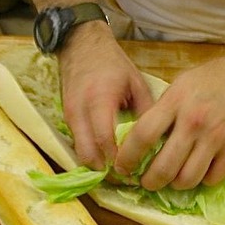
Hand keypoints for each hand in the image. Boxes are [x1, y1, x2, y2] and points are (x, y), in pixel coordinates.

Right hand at [59, 22, 153, 169]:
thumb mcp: (136, 82)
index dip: (118, 161)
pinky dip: (92, 155)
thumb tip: (158, 141)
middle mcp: (80, 111)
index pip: (105, 141)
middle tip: (127, 179)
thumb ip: (146, 112)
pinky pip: (78, 145)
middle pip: (88, 154)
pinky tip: (108, 158)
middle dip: (107, 172)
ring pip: (80, 153)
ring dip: (98, 166)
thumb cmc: (112, 63)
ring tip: (119, 172)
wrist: (80, 45)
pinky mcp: (67, 119)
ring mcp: (70, 116)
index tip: (135, 173)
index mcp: (100, 99)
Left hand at [114, 55, 224, 190]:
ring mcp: (216, 137)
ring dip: (176, 184)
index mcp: (175, 103)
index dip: (127, 157)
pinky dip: (203, 180)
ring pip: (188, 178)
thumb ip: (163, 110)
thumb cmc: (214, 78)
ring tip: (173, 180)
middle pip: (164, 166)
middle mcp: (193, 122)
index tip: (122, 167)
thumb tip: (142, 138)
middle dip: (150, 182)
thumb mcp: (181, 85)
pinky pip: (213, 178)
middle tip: (147, 182)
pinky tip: (200, 172)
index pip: (142, 136)